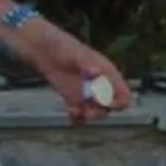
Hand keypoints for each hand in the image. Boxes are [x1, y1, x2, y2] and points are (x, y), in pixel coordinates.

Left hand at [13, 17, 132, 120]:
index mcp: (108, 75)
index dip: (119, 103)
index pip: (123, 95)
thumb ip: (88, 64)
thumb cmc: (62, 47)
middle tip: (87, 112)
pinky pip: (80, 113)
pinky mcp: (73, 98)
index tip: (106, 104)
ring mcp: (87, 93)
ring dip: (87, 116)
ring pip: (95, 112)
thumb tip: (97, 73)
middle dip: (100, 112)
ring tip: (73, 112)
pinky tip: (69, 115)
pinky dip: (76, 118)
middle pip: (109, 107)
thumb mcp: (76, 54)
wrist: (42, 48)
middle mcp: (101, 86)